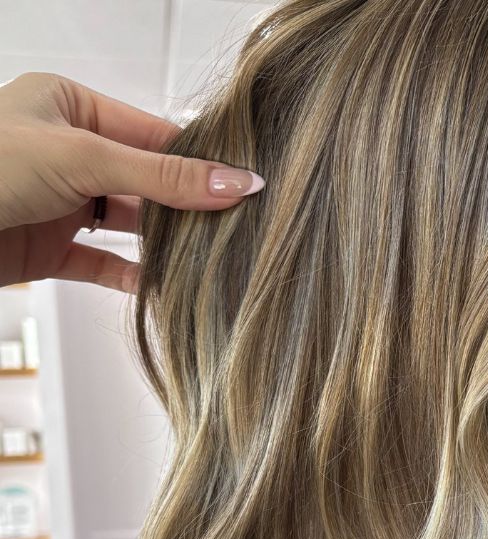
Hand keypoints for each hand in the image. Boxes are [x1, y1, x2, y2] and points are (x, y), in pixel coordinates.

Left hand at [0, 71, 265, 294]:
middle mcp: (65, 150)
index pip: (152, 133)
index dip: (198, 160)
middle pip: (146, 181)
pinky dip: (134, 277)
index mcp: (68, 105)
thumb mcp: (83, 158)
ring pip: (128, 225)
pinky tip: (163, 289)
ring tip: (208, 260)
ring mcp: (58, 202)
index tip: (244, 186)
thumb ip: (164, 176)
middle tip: (235, 229)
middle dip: (186, 207)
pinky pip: (103, 264)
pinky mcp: (48, 249)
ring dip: (164, 245)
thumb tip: (237, 183)